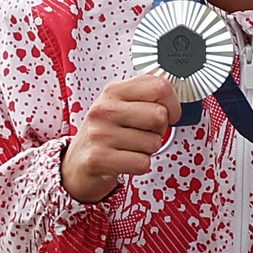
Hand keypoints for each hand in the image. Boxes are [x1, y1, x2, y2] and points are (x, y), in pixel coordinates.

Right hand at [61, 74, 184, 203]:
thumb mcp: (121, 107)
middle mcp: (105, 109)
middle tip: (142, 134)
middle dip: (159, 131)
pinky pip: (142, 163)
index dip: (173, 105)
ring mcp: (100, 133)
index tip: (168, 114)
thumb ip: (146, 98)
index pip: (160, 86)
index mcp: (114, 91)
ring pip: (153, 143)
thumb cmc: (106, 134)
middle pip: (160, 116)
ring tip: (129, 147)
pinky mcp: (99, 158)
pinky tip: (124, 161)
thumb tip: (175, 100)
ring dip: (147, 150)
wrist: (77, 164)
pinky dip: (139, 166)